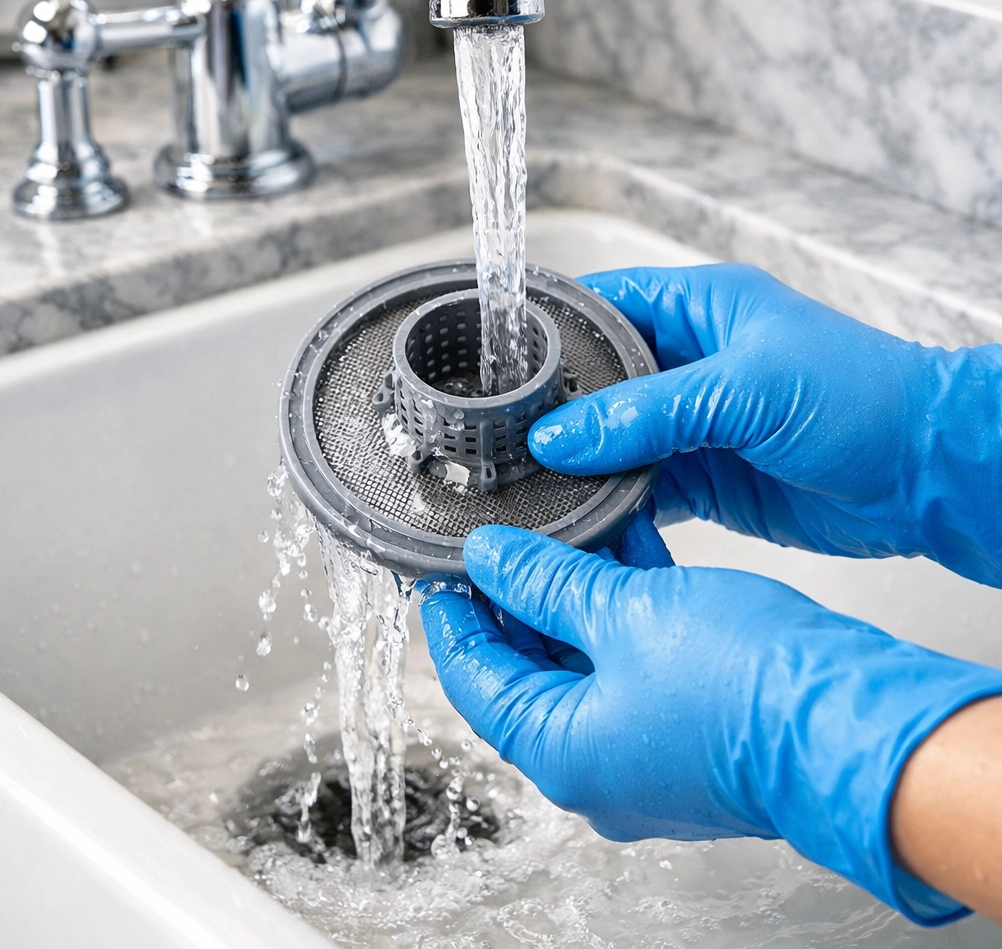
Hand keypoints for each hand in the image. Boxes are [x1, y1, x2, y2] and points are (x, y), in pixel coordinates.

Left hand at [419, 525, 1001, 924]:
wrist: (853, 721)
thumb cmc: (745, 684)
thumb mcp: (623, 612)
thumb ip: (546, 581)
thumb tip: (491, 559)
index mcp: (560, 751)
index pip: (475, 678)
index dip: (453, 617)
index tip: (441, 572)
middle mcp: (596, 765)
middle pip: (528, 668)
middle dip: (517, 596)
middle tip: (502, 540)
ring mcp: (644, 750)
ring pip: (585, 659)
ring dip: (575, 594)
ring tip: (563, 529)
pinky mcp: (686, 726)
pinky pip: (632, 663)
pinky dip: (622, 611)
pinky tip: (624, 551)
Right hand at [527, 265, 1001, 586]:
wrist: (927, 474)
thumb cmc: (865, 396)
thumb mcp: (749, 388)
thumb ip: (650, 410)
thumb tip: (562, 434)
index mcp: (698, 309)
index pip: (602, 306)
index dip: (551, 332)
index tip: (500, 366)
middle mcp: (688, 364)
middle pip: (596, 383)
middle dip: (554, 412)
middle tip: (505, 441)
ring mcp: (693, 425)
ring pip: (612, 442)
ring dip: (579, 466)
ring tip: (532, 486)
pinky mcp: (705, 479)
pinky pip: (641, 489)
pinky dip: (614, 506)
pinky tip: (587, 520)